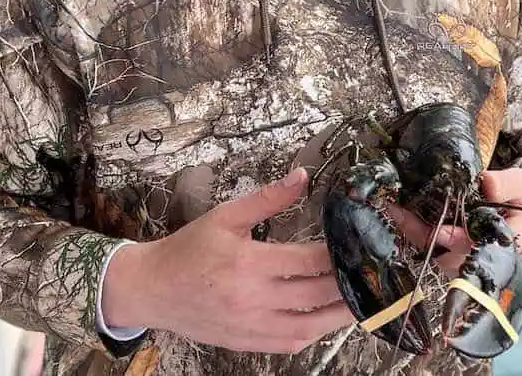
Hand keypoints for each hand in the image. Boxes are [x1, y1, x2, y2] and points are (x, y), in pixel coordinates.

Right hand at [100, 168, 354, 353]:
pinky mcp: (247, 343)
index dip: (337, 253)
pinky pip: (290, 343)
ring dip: (339, 315)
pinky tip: (327, 317)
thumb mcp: (226, 216)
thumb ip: (267, 198)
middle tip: (370, 270)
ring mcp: (251, 326)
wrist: (152, 289)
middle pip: (315, 295)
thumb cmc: (189, 249)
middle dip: (347, 283)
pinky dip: (314, 332)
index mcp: (247, 263)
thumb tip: (302, 177)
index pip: (307, 261)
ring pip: (309, 327)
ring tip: (362, 298)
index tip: (356, 242)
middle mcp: (252, 299)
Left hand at [387, 168, 521, 274]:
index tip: (439, 230)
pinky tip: (402, 215)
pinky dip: (418, 234)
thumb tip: (485, 182)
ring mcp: (472, 264)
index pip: (481, 247)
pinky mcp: (459, 261)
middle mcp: (487, 260)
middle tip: (401, 213)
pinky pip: (436, 251)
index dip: (457, 240)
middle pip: (453, 255)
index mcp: (510, 244)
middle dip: (425, 235)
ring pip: (440, 255)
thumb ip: (508, 184)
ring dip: (417, 234)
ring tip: (396, 211)